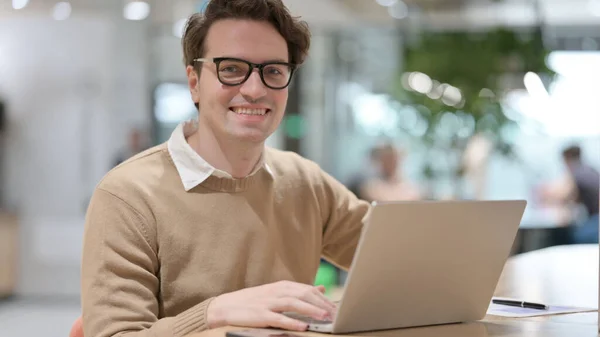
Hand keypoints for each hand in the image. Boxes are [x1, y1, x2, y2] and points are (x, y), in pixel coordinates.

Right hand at [207, 280, 336, 330]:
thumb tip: (321, 289)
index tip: (337, 308)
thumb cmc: (254, 301)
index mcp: (282, 286)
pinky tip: (303, 326)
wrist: (226, 306)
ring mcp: (268, 302)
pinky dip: (291, 322)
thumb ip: (300, 291)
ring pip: (293, 303)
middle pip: (303, 294)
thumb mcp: (278, 292)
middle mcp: (277, 291)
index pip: (308, 289)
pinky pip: (278, 318)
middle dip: (321, 304)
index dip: (323, 299)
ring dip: (310, 310)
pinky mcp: (260, 315)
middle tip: (336, 313)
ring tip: (324, 317)